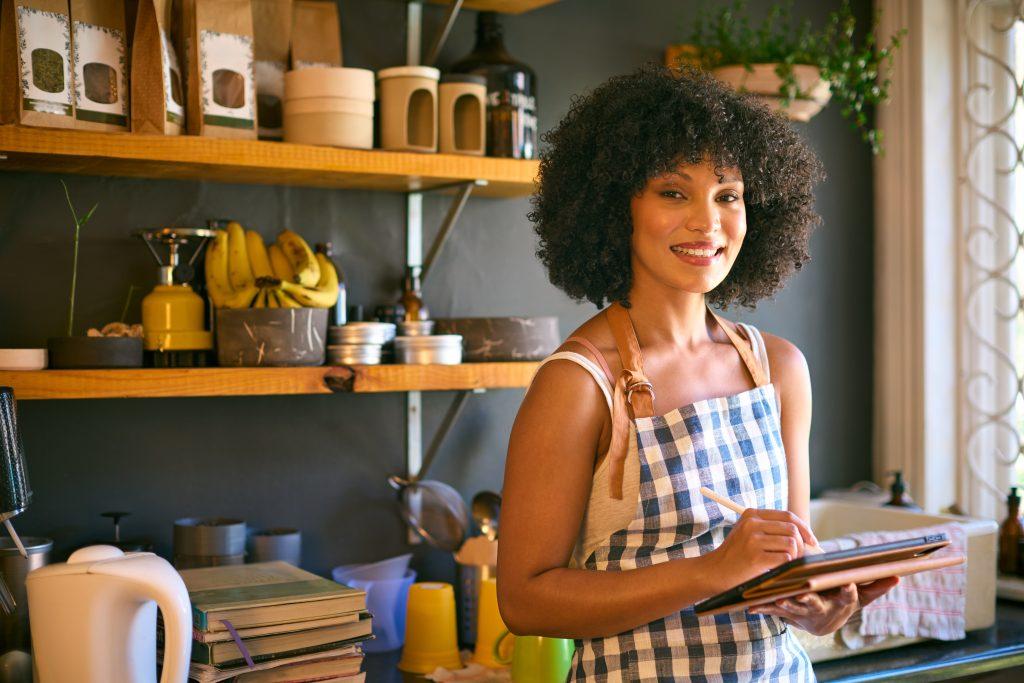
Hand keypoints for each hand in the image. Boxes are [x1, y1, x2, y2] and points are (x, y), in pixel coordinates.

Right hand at [707, 509, 818, 587]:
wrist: (713, 572)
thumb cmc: (736, 556)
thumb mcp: (749, 535)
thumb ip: (772, 531)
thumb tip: (807, 538)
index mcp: (752, 515)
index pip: (788, 516)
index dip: (804, 529)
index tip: (812, 541)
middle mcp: (752, 524)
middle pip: (792, 529)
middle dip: (802, 545)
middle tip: (800, 559)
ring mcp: (753, 540)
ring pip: (792, 544)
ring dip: (795, 557)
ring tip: (786, 566)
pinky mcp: (755, 557)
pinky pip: (786, 559)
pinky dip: (787, 566)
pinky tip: (778, 571)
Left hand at [748, 577, 900, 635]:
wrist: (821, 622)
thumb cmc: (841, 602)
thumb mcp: (861, 597)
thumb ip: (876, 587)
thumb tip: (898, 575)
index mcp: (839, 604)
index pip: (847, 598)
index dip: (848, 592)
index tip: (848, 584)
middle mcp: (820, 610)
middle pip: (813, 605)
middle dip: (807, 599)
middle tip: (799, 593)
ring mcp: (801, 612)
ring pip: (790, 608)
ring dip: (782, 603)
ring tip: (773, 596)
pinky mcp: (784, 612)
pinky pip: (772, 610)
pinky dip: (762, 608)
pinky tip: (750, 605)